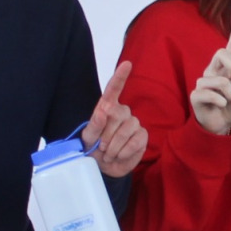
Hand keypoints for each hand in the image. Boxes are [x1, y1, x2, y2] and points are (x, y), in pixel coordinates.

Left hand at [88, 61, 145, 177]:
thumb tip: (103, 111)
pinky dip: (124, 152)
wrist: (106, 167)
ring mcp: (134, 123)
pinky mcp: (143, 136)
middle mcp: (122, 112)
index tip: (127, 64)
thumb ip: (94, 125)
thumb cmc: (94, 148)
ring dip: (114, 147)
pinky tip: (120, 155)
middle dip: (106, 135)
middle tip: (101, 147)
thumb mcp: (88, 138)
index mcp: (107, 108)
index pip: (114, 89)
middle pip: (116, 114)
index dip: (120, 76)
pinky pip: (135, 141)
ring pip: (125, 130)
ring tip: (109, 153)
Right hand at [190, 15, 230, 135]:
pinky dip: (221, 102)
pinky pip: (211, 94)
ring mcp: (202, 82)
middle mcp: (212, 71)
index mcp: (225, 69)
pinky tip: (220, 106)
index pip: (230, 48)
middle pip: (220, 53)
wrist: (220, 126)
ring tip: (228, 100)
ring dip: (230, 93)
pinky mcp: (196, 94)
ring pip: (220, 80)